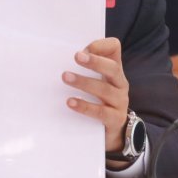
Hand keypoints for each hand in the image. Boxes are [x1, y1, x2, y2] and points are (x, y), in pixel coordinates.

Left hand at [62, 37, 128, 158]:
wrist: (113, 131)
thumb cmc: (98, 100)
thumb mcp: (95, 81)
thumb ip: (84, 69)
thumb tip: (57, 59)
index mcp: (114, 69)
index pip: (114, 48)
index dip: (100, 46)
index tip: (82, 49)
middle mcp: (120, 83)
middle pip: (112, 68)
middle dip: (94, 61)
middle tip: (76, 57)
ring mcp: (120, 102)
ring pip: (104, 89)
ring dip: (83, 82)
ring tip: (65, 77)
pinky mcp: (115, 119)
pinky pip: (101, 112)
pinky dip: (85, 106)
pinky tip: (70, 102)